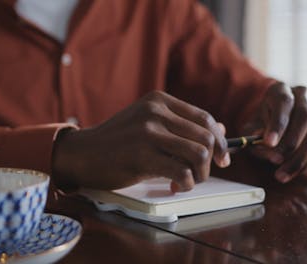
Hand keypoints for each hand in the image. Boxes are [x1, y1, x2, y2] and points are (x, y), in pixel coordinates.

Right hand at [52, 91, 229, 191]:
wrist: (83, 153)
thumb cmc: (119, 142)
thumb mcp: (150, 125)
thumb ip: (183, 126)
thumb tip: (222, 131)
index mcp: (160, 101)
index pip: (205, 119)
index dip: (219, 141)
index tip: (221, 159)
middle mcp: (156, 112)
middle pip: (205, 137)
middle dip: (210, 161)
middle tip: (200, 175)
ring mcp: (148, 132)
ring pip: (198, 154)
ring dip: (200, 174)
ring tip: (187, 181)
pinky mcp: (141, 155)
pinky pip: (181, 171)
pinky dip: (186, 184)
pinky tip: (175, 187)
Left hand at [242, 82, 306, 182]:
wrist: (275, 130)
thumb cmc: (260, 127)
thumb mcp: (250, 130)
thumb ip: (253, 135)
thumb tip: (264, 142)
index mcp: (280, 90)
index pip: (283, 102)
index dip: (277, 123)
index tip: (268, 142)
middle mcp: (303, 95)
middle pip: (304, 116)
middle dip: (290, 142)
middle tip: (276, 161)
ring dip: (298, 158)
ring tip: (281, 174)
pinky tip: (292, 172)